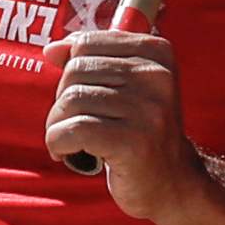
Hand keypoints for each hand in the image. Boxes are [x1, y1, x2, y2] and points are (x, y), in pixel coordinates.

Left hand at [49, 19, 205, 217]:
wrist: (173, 180)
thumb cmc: (140, 131)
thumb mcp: (124, 87)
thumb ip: (90, 61)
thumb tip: (52, 49)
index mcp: (156, 54)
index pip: (87, 43)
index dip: (71, 70)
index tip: (82, 97)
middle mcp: (156, 76)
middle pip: (76, 71)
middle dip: (62, 100)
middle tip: (74, 124)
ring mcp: (147, 110)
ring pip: (71, 101)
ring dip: (57, 125)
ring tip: (70, 141)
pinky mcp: (132, 142)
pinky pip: (73, 130)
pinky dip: (58, 142)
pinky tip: (66, 153)